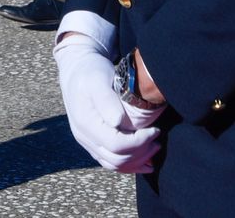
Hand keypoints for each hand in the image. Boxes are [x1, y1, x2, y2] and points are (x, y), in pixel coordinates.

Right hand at [54, 32, 160, 172]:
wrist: (77, 70)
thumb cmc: (91, 71)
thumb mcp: (98, 78)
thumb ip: (106, 99)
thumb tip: (118, 122)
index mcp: (85, 123)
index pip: (116, 145)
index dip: (139, 142)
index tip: (154, 130)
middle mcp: (84, 137)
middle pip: (117, 159)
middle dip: (142, 152)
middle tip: (157, 136)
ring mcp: (88, 142)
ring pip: (114, 164)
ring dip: (137, 161)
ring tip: (154, 147)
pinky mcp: (93, 142)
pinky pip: (111, 162)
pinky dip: (129, 164)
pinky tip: (145, 160)